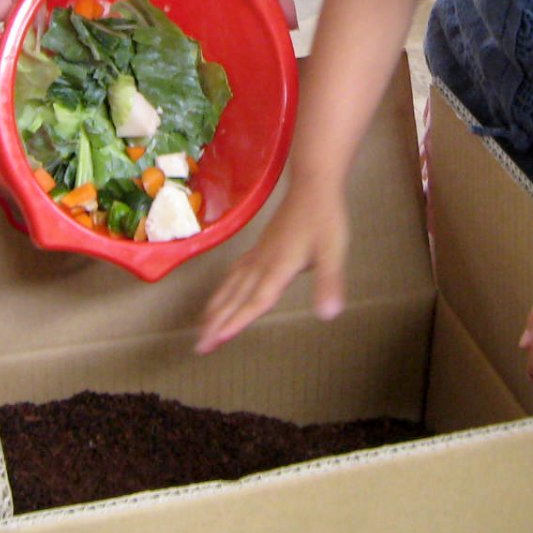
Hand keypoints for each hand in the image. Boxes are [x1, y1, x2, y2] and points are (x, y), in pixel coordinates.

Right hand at [196, 182, 347, 352]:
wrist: (312, 186)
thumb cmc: (324, 219)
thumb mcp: (333, 252)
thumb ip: (329, 282)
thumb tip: (329, 314)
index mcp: (278, 267)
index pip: (255, 300)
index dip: (237, 321)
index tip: (217, 339)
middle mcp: (262, 263)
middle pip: (235, 298)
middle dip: (217, 323)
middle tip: (200, 347)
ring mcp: (258, 255)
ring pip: (231, 286)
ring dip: (215, 308)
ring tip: (202, 327)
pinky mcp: (259, 248)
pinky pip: (234, 273)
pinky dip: (223, 288)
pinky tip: (221, 293)